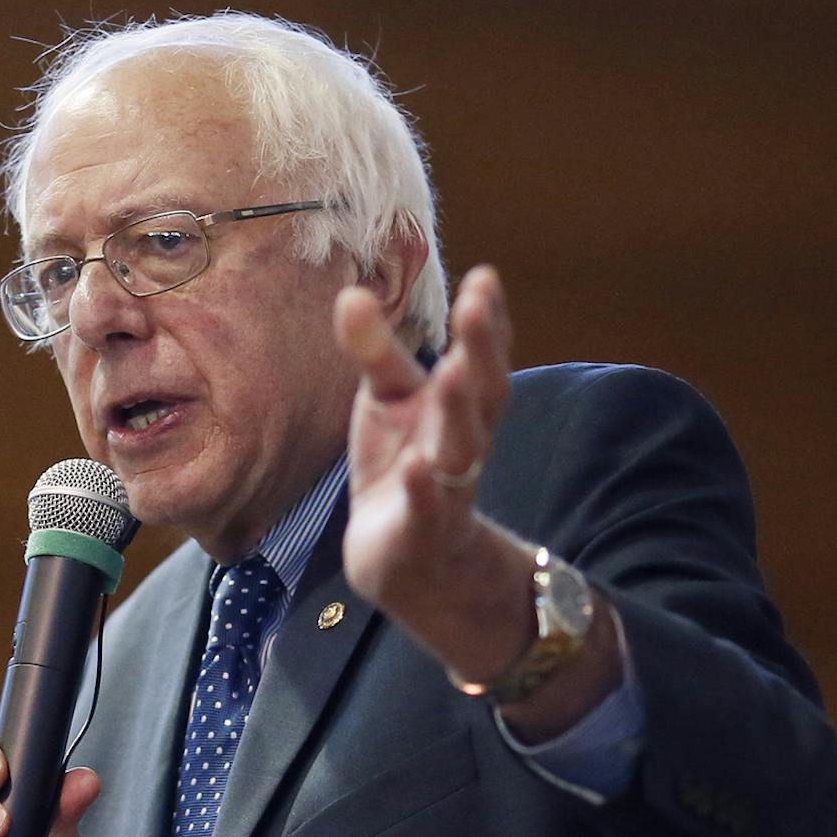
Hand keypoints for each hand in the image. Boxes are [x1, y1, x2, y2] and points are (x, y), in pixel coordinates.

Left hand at [332, 265, 623, 736]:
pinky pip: (427, 508)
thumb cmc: (400, 466)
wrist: (400, 559)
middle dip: (482, 349)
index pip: (481, 358)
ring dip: (460, 410)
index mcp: (459, 405)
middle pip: (482, 393)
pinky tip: (417, 467)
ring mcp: (447, 486)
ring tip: (454, 370)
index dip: (486, 321)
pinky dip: (424, 489)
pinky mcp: (421, 530)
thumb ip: (375, 352)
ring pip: (462, 447)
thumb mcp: (388, 404)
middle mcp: (462, 441)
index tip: (484, 277)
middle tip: (479, 302)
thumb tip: (350, 292)